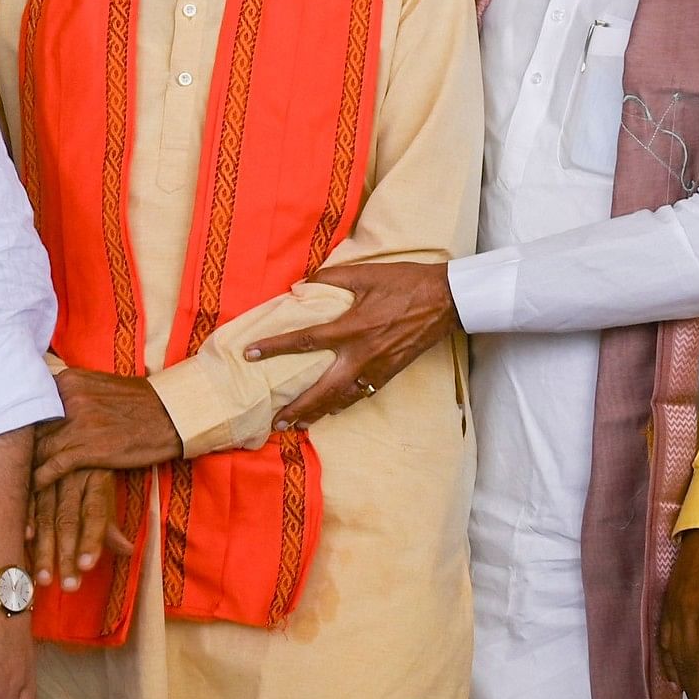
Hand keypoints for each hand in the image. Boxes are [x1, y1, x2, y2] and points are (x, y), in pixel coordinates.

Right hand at [26, 464, 131, 595]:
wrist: (76, 438)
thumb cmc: (96, 470)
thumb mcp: (108, 491)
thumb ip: (111, 524)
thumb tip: (128, 551)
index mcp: (98, 481)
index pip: (95, 514)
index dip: (92, 540)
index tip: (87, 566)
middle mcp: (73, 481)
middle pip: (68, 522)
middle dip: (67, 555)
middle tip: (69, 585)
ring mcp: (50, 480)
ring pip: (46, 518)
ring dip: (44, 550)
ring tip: (45, 578)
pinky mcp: (33, 481)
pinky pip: (28, 503)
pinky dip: (27, 522)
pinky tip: (28, 542)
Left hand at [33, 368, 178, 487]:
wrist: (176, 416)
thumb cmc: (142, 403)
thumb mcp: (102, 386)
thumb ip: (73, 393)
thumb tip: (48, 404)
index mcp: (70, 382)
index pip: (32, 406)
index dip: (23, 425)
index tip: (19, 439)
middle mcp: (69, 400)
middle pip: (31, 428)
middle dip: (23, 448)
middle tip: (15, 462)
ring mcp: (77, 425)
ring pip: (37, 450)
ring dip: (28, 467)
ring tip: (20, 478)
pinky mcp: (87, 449)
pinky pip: (51, 468)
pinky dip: (40, 480)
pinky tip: (35, 487)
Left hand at [249, 261, 459, 427]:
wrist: (448, 300)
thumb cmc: (407, 283)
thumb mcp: (367, 273)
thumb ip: (332, 277)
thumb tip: (302, 284)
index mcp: (351, 328)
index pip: (304, 341)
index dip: (274, 348)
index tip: (249, 355)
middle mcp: (361, 354)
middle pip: (322, 390)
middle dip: (298, 408)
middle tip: (275, 422)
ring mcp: (378, 368)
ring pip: (343, 399)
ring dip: (319, 413)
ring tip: (299, 425)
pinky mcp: (391, 372)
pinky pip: (363, 394)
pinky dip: (345, 404)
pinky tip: (334, 409)